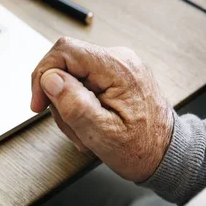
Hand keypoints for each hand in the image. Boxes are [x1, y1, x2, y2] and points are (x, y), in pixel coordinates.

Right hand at [31, 37, 172, 182]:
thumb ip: (74, 104)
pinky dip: (77, 103)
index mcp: (118, 68)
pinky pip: (81, 81)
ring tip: (83, 130)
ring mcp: (117, 65)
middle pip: (64, 63)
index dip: (43, 74)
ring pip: (70, 74)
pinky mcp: (113, 75)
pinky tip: (88, 122)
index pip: (64, 50)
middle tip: (70, 125)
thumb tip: (50, 78)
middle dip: (57, 96)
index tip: (38, 103)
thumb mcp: (102, 134)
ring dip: (68, 104)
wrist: (167, 154)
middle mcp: (119, 59)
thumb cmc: (142, 149)